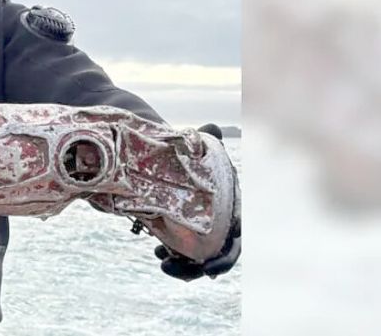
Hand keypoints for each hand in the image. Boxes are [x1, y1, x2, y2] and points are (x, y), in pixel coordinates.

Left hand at [155, 123, 240, 280]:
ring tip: (161, 260)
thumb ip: (204, 139)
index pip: (235, 240)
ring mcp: (202, 231)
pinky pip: (185, 255)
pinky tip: (159, 253)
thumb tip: (212, 127)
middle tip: (170, 267)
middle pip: (216, 256)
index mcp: (230, 208)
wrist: (161, 159)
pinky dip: (174, 259)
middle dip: (197, 268)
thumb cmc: (184, 153)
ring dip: (184, 268)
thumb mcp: (194, 146)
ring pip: (199, 260)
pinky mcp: (184, 235)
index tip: (209, 268)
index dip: (226, 256)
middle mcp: (220, 223)